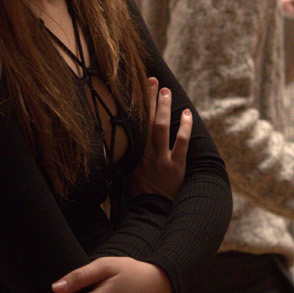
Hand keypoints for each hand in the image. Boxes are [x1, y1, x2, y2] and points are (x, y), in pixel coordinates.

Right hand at [128, 77, 190, 199]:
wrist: (151, 211)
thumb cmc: (138, 192)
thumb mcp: (123, 173)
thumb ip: (119, 157)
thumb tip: (106, 144)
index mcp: (131, 154)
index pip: (132, 125)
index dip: (135, 107)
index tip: (135, 90)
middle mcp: (144, 153)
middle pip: (145, 121)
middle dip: (149, 99)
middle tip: (153, 81)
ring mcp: (160, 158)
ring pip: (161, 127)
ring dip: (164, 107)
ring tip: (166, 91)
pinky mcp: (176, 165)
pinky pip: (181, 142)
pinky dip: (184, 127)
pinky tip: (187, 114)